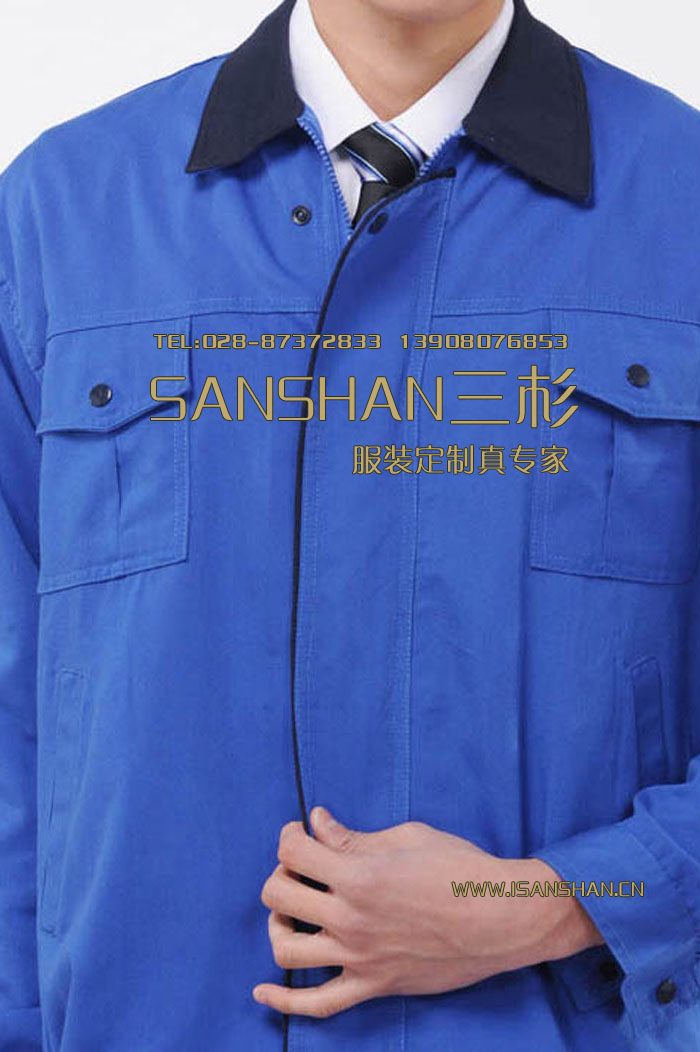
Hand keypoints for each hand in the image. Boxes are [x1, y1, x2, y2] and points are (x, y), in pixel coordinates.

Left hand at [253, 807, 602, 1017]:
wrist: (502, 917)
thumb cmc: (460, 868)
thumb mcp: (406, 838)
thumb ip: (353, 837)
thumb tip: (317, 822)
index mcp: (359, 876)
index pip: (294, 852)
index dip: (290, 835)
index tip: (299, 831)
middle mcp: (351, 920)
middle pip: (279, 895)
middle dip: (281, 873)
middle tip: (301, 866)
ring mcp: (360, 958)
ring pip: (286, 948)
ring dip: (277, 923)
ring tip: (291, 910)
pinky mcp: (374, 985)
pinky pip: (318, 1004)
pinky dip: (284, 1002)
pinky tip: (262, 992)